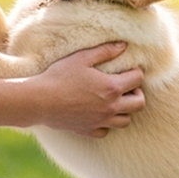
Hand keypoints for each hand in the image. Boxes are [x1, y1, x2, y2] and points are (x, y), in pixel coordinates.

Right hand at [0, 42, 144, 137]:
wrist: (40, 101)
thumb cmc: (60, 76)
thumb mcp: (82, 58)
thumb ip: (105, 51)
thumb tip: (123, 46)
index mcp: (111, 87)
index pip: (137, 79)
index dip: (137, 72)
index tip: (132, 69)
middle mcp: (110, 107)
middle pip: (139, 104)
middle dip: (138, 93)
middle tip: (128, 87)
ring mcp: (100, 121)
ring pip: (125, 121)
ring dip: (125, 110)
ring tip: (116, 101)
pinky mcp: (88, 131)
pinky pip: (106, 131)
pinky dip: (107, 124)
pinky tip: (99, 114)